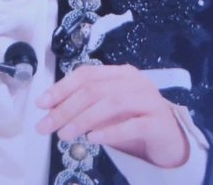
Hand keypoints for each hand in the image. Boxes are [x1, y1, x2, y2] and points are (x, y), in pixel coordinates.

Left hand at [36, 64, 188, 167]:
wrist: (171, 138)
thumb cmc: (134, 120)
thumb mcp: (107, 111)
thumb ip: (84, 107)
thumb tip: (51, 109)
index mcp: (119, 73)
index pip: (85, 74)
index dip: (61, 87)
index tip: (41, 104)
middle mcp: (134, 81)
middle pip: (94, 89)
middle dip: (66, 107)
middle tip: (46, 126)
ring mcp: (148, 99)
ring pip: (111, 103)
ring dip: (83, 119)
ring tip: (65, 134)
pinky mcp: (159, 122)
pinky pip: (133, 124)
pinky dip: (111, 131)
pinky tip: (93, 138)